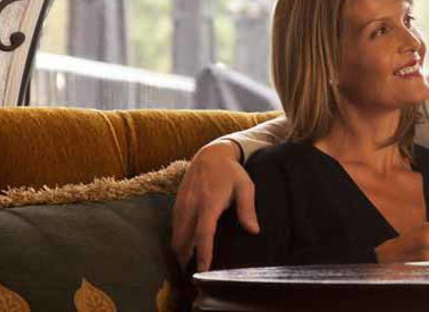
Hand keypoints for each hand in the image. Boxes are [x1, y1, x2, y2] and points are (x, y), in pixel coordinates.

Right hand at [171, 140, 258, 271]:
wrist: (210, 154)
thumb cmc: (231, 172)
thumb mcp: (245, 186)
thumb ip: (247, 209)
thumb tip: (254, 230)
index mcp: (209, 203)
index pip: (203, 233)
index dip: (203, 253)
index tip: (204, 270)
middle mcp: (191, 205)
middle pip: (183, 240)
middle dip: (187, 259)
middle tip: (195, 274)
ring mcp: (181, 205)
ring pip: (175, 235)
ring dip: (180, 251)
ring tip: (189, 265)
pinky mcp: (176, 204)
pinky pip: (173, 227)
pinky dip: (178, 240)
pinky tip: (185, 248)